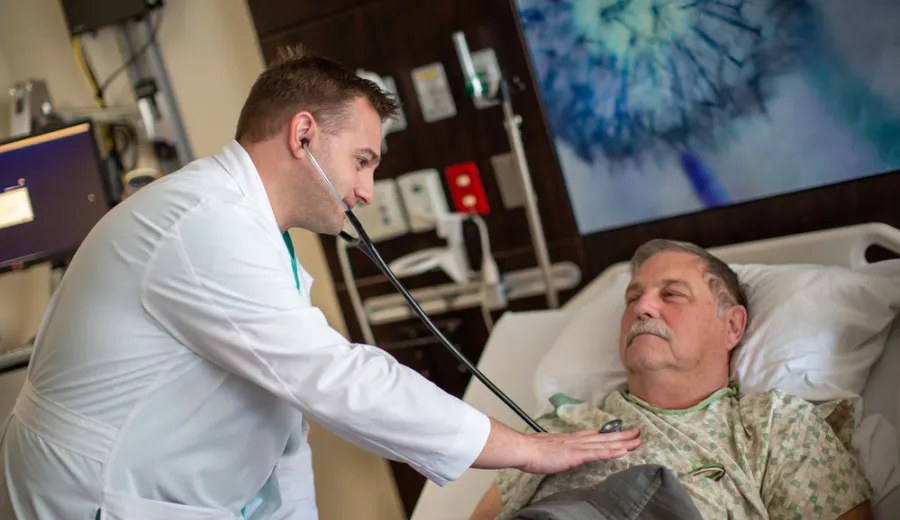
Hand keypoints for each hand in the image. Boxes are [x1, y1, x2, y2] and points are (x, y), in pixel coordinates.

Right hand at [517, 427, 640, 474]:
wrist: (524, 449)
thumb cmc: (532, 450)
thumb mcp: (548, 447)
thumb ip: (558, 449)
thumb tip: (561, 451)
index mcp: (571, 439)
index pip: (594, 435)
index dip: (608, 433)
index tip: (620, 431)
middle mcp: (577, 440)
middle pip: (604, 437)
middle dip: (622, 435)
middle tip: (638, 433)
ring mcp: (577, 447)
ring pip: (604, 443)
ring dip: (622, 442)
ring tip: (637, 441)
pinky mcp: (576, 455)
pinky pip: (597, 453)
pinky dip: (610, 451)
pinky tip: (622, 451)